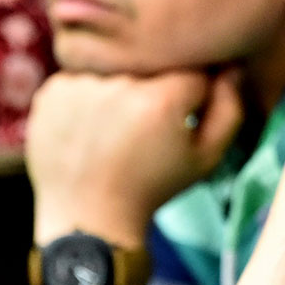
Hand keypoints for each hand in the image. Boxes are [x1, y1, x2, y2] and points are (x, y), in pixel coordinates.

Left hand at [26, 68, 242, 244]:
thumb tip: (232, 67)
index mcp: (162, 99)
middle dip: (158, 89)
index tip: (182, 120)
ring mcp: (81, 84)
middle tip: (147, 126)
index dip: (194, 96)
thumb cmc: (155, 186)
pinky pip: (84, 75)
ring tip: (118, 127)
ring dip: (123, 88)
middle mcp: (120, 84)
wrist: (88, 218)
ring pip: (119, 67)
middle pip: (153, 66)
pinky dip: (91, 95)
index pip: (194, 70)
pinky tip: (91, 126)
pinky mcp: (51, 90)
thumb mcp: (207, 156)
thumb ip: (229, 108)